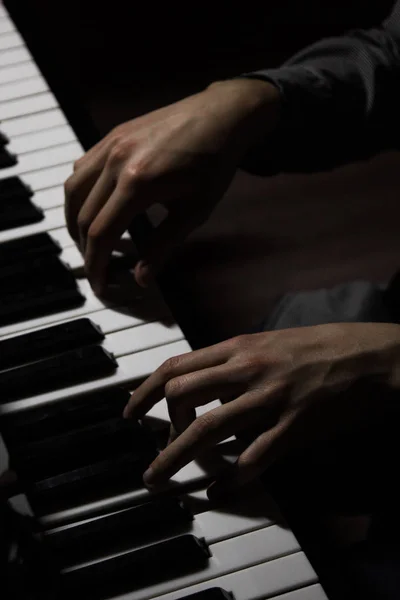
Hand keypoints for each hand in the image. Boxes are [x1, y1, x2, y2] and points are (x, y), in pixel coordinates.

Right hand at [64, 78, 279, 292]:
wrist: (221, 116)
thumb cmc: (213, 165)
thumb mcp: (193, 212)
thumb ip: (163, 246)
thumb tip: (141, 278)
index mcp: (137, 183)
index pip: (102, 233)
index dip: (97, 264)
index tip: (101, 284)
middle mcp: (115, 162)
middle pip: (83, 216)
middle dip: (86, 249)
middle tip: (97, 268)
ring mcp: (110, 145)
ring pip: (73, 190)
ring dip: (74, 221)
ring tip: (87, 242)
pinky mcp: (111, 136)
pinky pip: (81, 168)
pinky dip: (79, 193)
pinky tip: (92, 206)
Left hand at [124, 322, 399, 496]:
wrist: (371, 356)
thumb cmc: (323, 345)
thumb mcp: (271, 340)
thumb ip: (236, 358)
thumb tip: (206, 378)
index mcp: (240, 346)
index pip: (177, 364)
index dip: (145, 389)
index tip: (131, 410)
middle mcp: (247, 369)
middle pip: (182, 395)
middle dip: (157, 426)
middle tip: (155, 448)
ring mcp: (269, 398)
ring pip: (207, 429)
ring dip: (175, 457)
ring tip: (158, 476)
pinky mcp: (294, 427)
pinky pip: (253, 458)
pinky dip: (230, 479)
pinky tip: (218, 492)